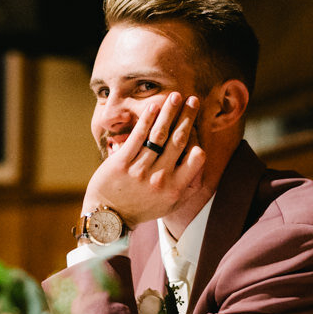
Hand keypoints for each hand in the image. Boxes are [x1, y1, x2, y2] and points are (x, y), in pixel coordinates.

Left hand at [83, 92, 205, 225]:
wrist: (109, 217)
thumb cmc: (142, 208)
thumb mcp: (170, 205)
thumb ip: (189, 187)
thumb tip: (203, 163)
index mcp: (176, 189)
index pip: (196, 158)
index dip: (198, 139)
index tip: (195, 125)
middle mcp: (160, 179)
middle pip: (178, 140)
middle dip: (187, 117)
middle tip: (193, 100)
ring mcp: (140, 170)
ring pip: (159, 134)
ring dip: (169, 112)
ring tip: (176, 96)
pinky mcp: (121, 163)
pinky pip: (138, 136)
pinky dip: (148, 119)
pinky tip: (154, 106)